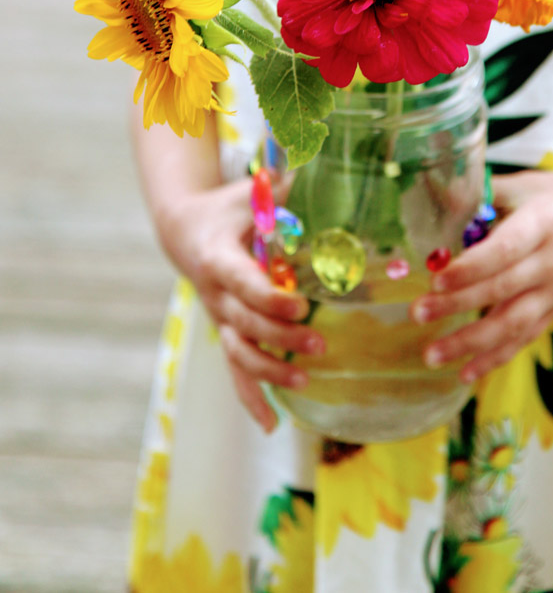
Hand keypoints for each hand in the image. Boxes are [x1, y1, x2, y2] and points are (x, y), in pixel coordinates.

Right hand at [159, 178, 324, 431]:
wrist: (186, 229)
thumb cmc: (228, 207)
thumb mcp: (251, 192)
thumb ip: (284, 186)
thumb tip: (324, 170)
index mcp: (220, 258)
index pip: (243, 284)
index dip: (269, 298)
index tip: (299, 303)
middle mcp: (216, 294)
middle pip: (245, 324)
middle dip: (281, 337)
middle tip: (319, 343)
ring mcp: (219, 318)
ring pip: (238, 353)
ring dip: (269, 371)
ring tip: (305, 379)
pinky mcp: (226, 333)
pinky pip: (235, 370)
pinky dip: (251, 398)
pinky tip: (271, 425)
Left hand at [412, 168, 552, 381]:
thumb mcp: (529, 184)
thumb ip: (486, 192)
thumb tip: (438, 195)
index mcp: (542, 225)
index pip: (505, 251)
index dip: (471, 268)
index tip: (437, 279)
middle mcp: (551, 263)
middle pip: (501, 290)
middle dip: (456, 305)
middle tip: (417, 313)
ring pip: (512, 324)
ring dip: (470, 343)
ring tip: (431, 354)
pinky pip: (525, 337)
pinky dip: (495, 358)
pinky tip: (465, 373)